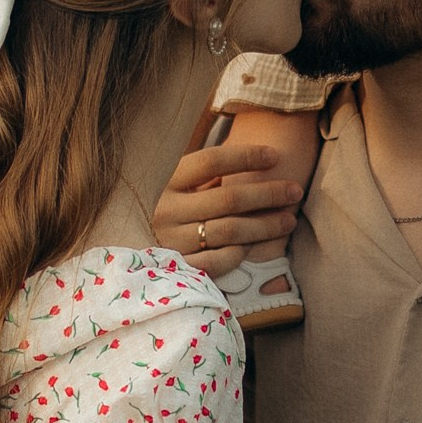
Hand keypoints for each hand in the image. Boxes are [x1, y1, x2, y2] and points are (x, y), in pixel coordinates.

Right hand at [156, 141, 302, 274]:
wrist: (126, 249)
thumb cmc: (163, 210)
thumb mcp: (173, 186)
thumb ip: (203, 175)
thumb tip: (255, 153)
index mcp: (165, 180)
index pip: (211, 161)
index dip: (246, 156)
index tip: (275, 156)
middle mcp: (166, 209)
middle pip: (229, 198)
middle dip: (268, 193)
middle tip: (295, 190)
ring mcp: (171, 240)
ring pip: (230, 230)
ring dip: (266, 225)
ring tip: (289, 219)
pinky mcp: (178, 269)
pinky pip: (219, 260)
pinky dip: (240, 252)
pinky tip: (255, 246)